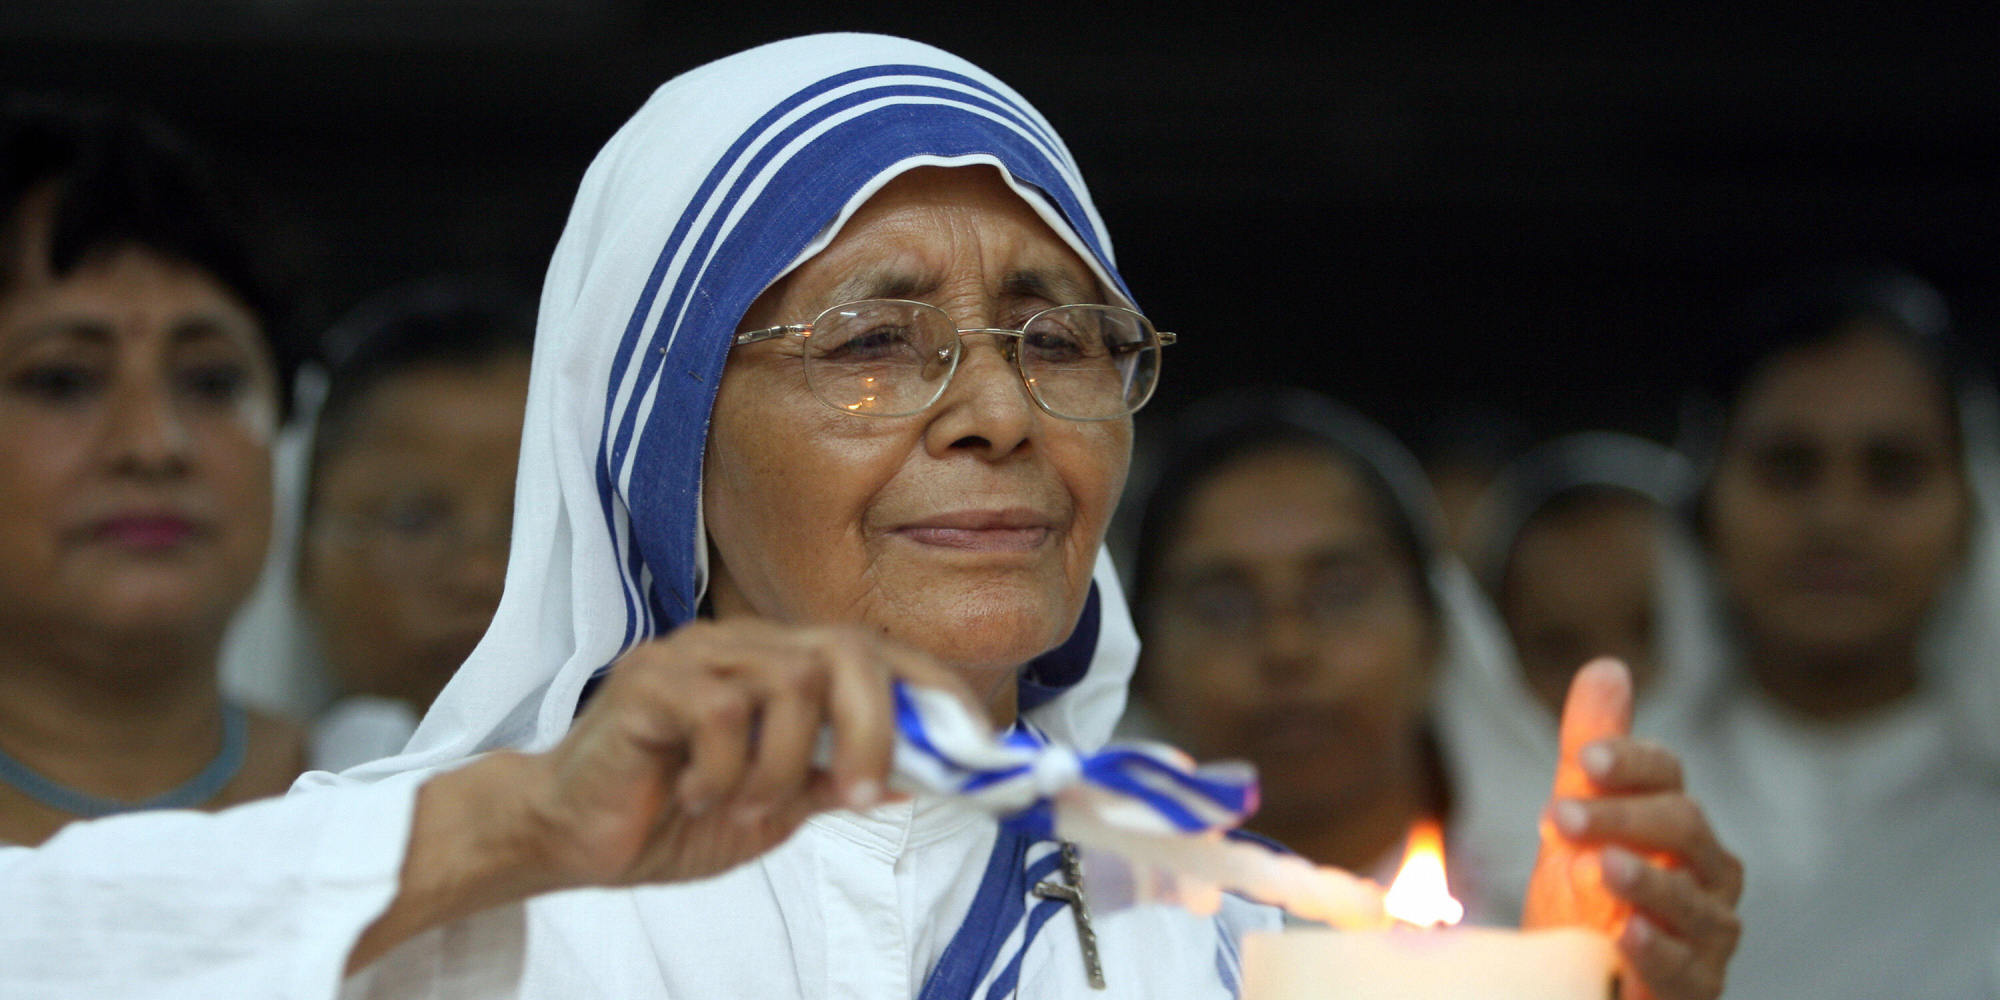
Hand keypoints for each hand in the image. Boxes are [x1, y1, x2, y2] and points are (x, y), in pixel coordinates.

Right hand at [523, 619, 984, 887]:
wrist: (564, 833)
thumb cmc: (670, 813)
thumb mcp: (776, 807)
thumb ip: (837, 781)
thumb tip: (920, 778)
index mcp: (781, 666)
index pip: (879, 652)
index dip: (934, 691)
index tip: (973, 746)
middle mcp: (743, 645)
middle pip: (844, 651)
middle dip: (872, 730)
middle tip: (858, 797)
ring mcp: (694, 657)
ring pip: (789, 684)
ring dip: (782, 766)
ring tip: (744, 807)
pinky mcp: (647, 684)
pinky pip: (721, 714)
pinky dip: (726, 773)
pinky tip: (696, 796)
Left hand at [1522, 658, 1743, 999]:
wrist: (1585, 978)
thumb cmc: (1590, 898)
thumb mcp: (1578, 821)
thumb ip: (1590, 751)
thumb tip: (1605, 667)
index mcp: (1677, 821)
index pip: (1666, 775)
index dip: (1630, 761)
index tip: (1584, 757)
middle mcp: (1706, 870)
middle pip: (1682, 826)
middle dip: (1622, 816)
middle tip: (1560, 815)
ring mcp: (1708, 930)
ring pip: (1693, 898)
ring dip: (1646, 881)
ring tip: (1600, 867)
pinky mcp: (1697, 986)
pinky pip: (1688, 968)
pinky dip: (1659, 949)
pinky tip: (1628, 935)